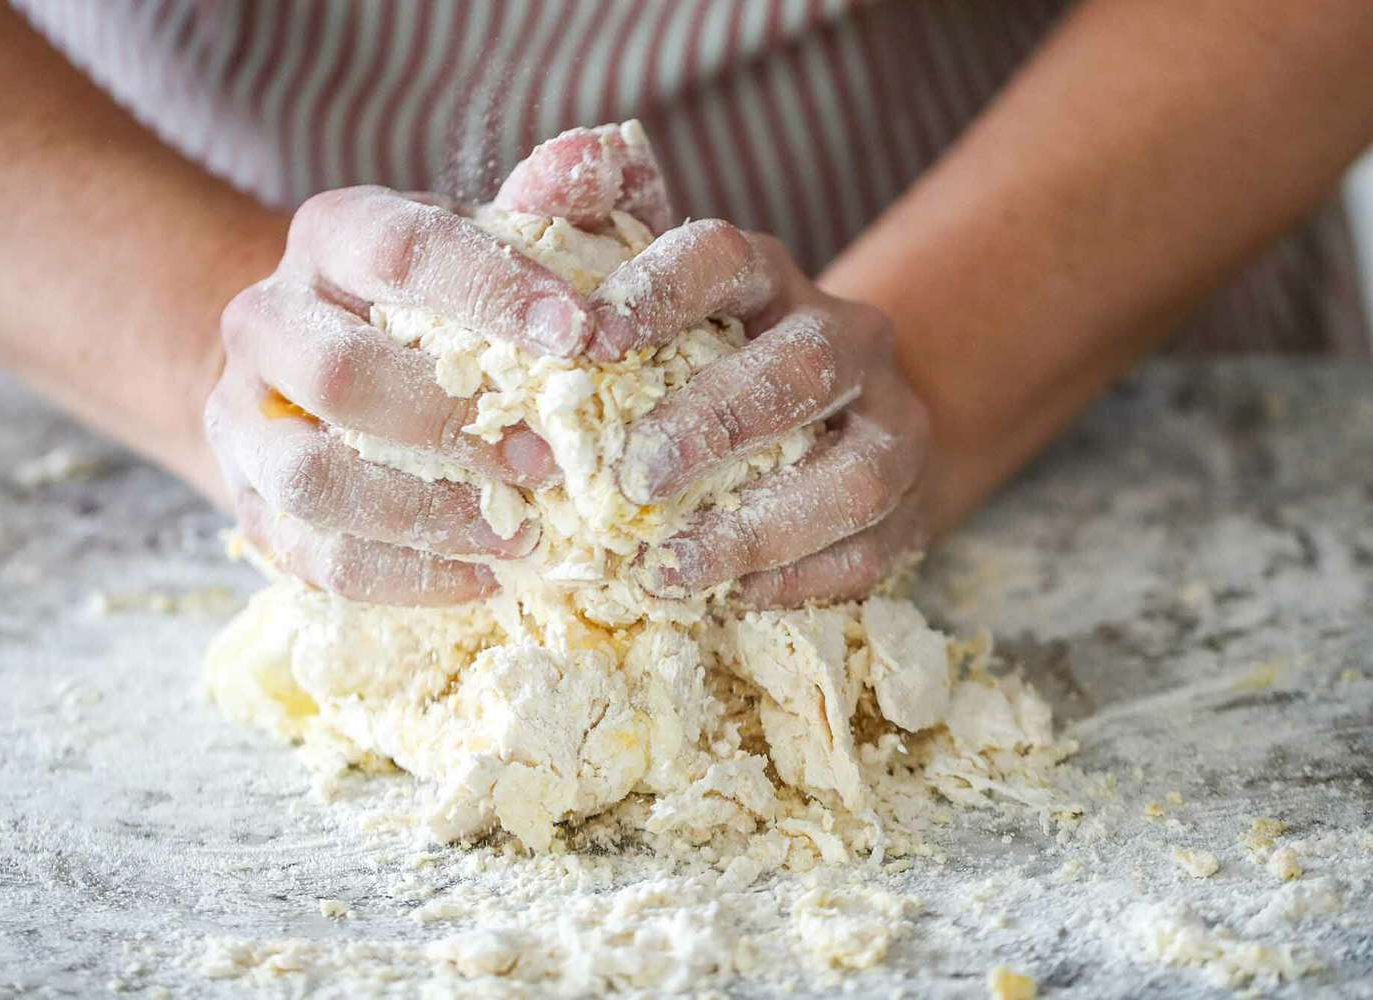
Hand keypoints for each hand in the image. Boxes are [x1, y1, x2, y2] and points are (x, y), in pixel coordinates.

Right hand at [205, 125, 671, 605]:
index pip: (406, 251)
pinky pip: (311, 556)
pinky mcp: (246, 502)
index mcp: (334, 236)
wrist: (324, 370)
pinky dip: (401, 578)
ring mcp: (243, 418)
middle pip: (341, 375)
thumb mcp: (492, 240)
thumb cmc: (443, 304)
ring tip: (522, 539)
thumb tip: (605, 154)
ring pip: (313, 480)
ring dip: (425, 516)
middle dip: (453, 425)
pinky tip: (482, 581)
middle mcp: (268, 318)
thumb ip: (548, 205)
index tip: (586, 334)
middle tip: (552, 461)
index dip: (495, 292)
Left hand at [594, 224, 929, 607]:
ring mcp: (889, 424)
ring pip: (852, 475)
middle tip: (633, 477)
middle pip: (801, 365)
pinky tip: (724, 600)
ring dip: (756, 529)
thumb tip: (558, 169)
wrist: (832, 427)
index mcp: (768, 278)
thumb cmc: (699, 368)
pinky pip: (868, 551)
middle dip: (715, 423)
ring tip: (669, 567)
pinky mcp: (910, 508)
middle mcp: (844, 337)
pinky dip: (794, 581)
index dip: (659, 292)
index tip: (590, 340)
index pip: (724, 258)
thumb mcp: (643, 302)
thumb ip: (591, 232)